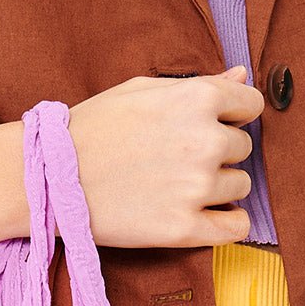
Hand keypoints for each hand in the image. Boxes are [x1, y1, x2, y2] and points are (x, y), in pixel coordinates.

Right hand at [66, 68, 263, 247]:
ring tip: (182, 186)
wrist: (53, 176)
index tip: (214, 127)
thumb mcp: (145, 90)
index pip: (251, 105)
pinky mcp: (185, 229)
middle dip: (219, 153)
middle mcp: (205, 141)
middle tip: (181, 160)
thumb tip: (240, 77)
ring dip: (220, 188)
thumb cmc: (96, 128)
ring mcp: (196, 188)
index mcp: (198, 99)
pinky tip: (211, 217)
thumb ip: (200, 84)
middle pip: (242, 149)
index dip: (234, 116)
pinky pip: (236, 228)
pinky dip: (230, 223)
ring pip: (240, 187)